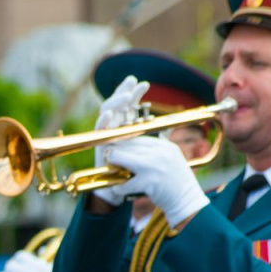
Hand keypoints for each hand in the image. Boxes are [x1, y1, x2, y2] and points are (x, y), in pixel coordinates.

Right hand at [93, 76, 148, 206]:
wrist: (119, 189)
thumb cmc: (133, 171)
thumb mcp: (148, 149)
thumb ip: (156, 134)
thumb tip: (172, 121)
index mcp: (124, 127)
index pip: (127, 106)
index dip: (133, 93)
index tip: (142, 83)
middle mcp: (113, 129)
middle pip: (116, 104)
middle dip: (123, 92)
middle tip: (133, 82)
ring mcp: (104, 136)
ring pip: (105, 112)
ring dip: (115, 102)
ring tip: (125, 96)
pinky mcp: (98, 145)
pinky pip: (98, 130)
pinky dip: (103, 121)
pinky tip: (110, 113)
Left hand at [103, 136, 207, 227]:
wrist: (187, 200)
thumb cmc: (175, 182)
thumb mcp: (169, 159)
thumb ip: (153, 151)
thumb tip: (128, 146)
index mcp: (165, 146)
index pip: (137, 138)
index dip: (122, 142)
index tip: (113, 146)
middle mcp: (160, 153)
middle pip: (128, 147)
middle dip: (114, 152)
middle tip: (107, 157)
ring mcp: (154, 167)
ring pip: (123, 160)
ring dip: (113, 166)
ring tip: (111, 172)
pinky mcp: (149, 182)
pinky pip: (125, 184)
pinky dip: (119, 188)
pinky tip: (117, 189)